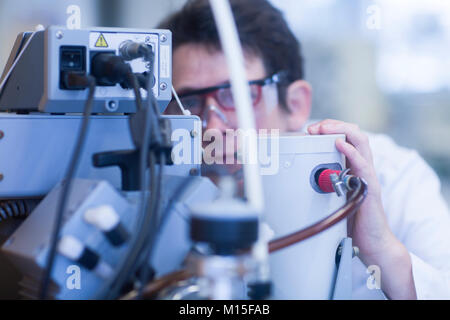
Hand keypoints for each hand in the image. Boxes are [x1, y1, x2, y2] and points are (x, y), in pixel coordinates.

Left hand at [308, 119, 415, 298]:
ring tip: (325, 127)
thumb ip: (325, 183)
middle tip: (315, 126)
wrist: (373, 243)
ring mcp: (368, 177)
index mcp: (354, 168)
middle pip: (354, 135)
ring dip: (342, 130)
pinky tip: (339, 143)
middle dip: (334, 125)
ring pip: (361, 143)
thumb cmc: (353, 221)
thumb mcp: (334, 195)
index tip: (313, 129)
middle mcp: (363, 168)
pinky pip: (362, 165)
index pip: (347, 138)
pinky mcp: (370, 189)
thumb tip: (301, 176)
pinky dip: (350, 151)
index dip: (331, 129)